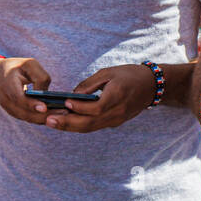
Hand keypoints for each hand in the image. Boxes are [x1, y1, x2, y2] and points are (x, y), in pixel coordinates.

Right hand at [0, 56, 55, 126]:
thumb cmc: (16, 68)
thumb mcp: (28, 64)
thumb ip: (39, 77)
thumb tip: (46, 93)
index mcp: (8, 84)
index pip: (18, 98)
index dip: (31, 104)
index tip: (44, 107)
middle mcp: (6, 100)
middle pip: (25, 112)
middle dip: (43, 115)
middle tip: (63, 113)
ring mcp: (9, 108)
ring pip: (27, 118)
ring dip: (44, 119)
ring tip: (62, 115)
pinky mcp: (14, 113)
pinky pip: (28, 118)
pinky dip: (40, 119)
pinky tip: (54, 116)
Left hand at [42, 63, 156, 133]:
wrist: (151, 86)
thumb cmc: (129, 74)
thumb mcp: (109, 72)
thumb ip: (90, 84)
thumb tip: (73, 95)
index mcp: (117, 96)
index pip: (95, 108)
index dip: (78, 108)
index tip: (64, 102)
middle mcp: (117, 112)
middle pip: (89, 123)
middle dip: (67, 123)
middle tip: (49, 120)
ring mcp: (117, 120)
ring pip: (90, 128)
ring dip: (70, 127)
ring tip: (53, 123)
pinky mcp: (115, 122)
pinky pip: (95, 126)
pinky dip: (80, 125)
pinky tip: (66, 121)